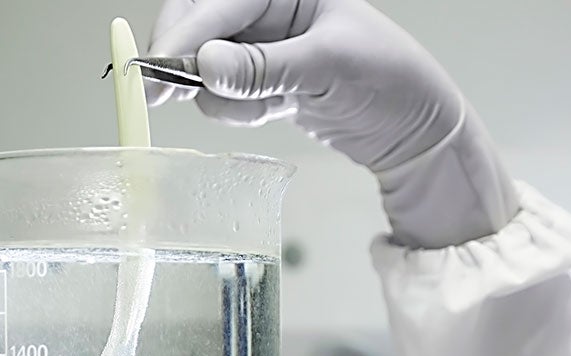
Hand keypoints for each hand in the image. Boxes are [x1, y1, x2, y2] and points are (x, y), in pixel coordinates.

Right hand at [147, 0, 519, 247]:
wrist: (417, 127)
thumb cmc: (390, 78)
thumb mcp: (330, 66)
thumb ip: (265, 69)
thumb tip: (206, 68)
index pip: (214, 2)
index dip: (181, 34)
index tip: (153, 68)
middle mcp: (267, 11)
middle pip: (196, 30)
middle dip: (179, 63)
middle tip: (154, 94)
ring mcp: (261, 49)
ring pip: (205, 71)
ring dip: (220, 96)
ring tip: (264, 108)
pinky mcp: (261, 84)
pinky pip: (226, 99)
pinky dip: (239, 113)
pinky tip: (274, 113)